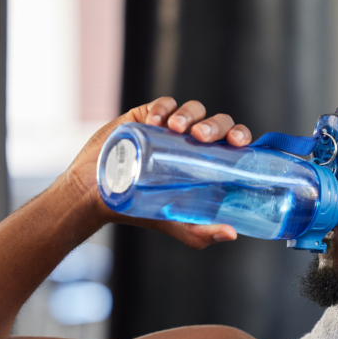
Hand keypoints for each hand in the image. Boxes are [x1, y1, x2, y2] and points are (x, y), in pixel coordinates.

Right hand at [67, 97, 252, 248]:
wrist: (97, 196)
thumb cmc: (139, 210)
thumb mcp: (175, 224)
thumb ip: (201, 233)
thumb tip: (231, 234)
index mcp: (207, 163)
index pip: (233, 142)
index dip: (240, 136)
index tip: (237, 143)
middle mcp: (193, 143)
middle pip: (217, 122)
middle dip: (215, 125)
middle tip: (201, 137)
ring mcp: (170, 128)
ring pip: (193, 109)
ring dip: (190, 114)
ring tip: (177, 128)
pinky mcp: (147, 117)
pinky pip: (163, 104)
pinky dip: (163, 108)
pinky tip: (156, 121)